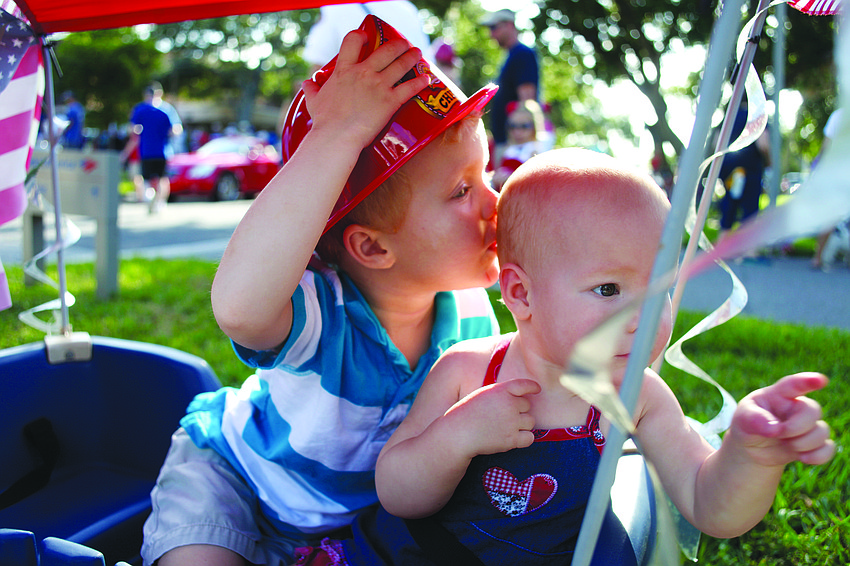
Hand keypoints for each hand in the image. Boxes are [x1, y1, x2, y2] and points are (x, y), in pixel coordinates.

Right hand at [302, 29, 429, 150]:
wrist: (337, 137)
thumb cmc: (325, 121)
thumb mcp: (313, 101)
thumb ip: (312, 89)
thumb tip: (307, 83)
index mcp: (344, 70)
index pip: (353, 40)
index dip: (361, 35)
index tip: (367, 36)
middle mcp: (363, 73)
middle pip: (385, 50)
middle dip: (397, 44)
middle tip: (404, 43)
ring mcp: (379, 86)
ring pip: (401, 64)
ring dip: (412, 57)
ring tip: (418, 53)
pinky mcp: (391, 101)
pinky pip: (410, 88)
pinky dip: (420, 82)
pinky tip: (426, 79)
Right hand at [445, 379, 540, 457]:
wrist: (458, 433)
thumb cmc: (466, 413)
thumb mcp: (482, 395)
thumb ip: (500, 393)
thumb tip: (519, 397)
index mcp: (501, 390)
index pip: (524, 385)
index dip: (532, 387)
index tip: (537, 390)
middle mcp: (509, 404)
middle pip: (527, 405)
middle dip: (519, 410)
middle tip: (504, 417)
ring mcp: (512, 422)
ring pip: (530, 421)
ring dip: (522, 424)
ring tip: (506, 427)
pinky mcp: (512, 439)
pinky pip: (530, 438)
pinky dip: (524, 438)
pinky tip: (514, 438)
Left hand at [731, 372, 834, 466]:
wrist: (752, 448)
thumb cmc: (747, 424)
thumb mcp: (742, 418)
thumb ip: (754, 419)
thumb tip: (774, 429)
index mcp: (779, 394)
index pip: (793, 384)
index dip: (807, 381)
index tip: (819, 380)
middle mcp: (797, 407)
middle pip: (813, 411)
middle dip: (796, 427)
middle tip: (779, 434)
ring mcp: (808, 425)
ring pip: (822, 431)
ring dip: (804, 443)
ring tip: (786, 445)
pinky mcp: (814, 443)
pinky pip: (828, 448)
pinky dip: (818, 456)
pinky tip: (802, 458)